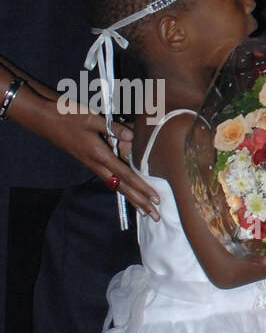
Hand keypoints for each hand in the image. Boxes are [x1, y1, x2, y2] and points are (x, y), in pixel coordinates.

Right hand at [11, 89, 160, 216]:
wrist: (44, 119)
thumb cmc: (67, 116)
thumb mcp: (91, 118)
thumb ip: (113, 129)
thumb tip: (133, 137)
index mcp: (99, 155)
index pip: (126, 175)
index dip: (142, 187)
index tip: (155, 199)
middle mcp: (96, 164)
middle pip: (122, 187)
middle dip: (140, 202)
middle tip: (155, 216)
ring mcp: (91, 164)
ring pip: (115, 185)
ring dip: (132, 197)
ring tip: (145, 210)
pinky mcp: (88, 161)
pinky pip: (109, 178)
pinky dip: (121, 187)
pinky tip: (127, 191)